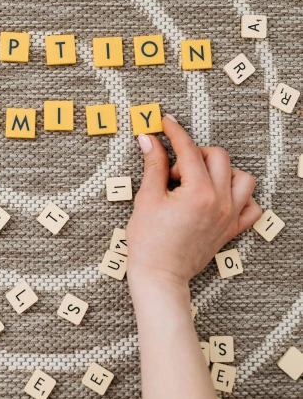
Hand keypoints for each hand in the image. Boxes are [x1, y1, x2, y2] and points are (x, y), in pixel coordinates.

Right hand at [126, 115, 261, 289]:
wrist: (159, 276)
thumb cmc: (149, 241)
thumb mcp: (147, 198)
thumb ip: (154, 165)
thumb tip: (150, 140)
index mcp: (199, 192)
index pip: (189, 150)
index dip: (175, 132)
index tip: (166, 123)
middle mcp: (220, 202)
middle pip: (218, 157)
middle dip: (194, 154)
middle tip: (173, 170)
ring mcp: (229, 216)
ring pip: (242, 178)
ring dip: (222, 171)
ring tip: (199, 180)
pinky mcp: (231, 229)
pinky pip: (251, 206)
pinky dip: (240, 196)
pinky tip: (218, 196)